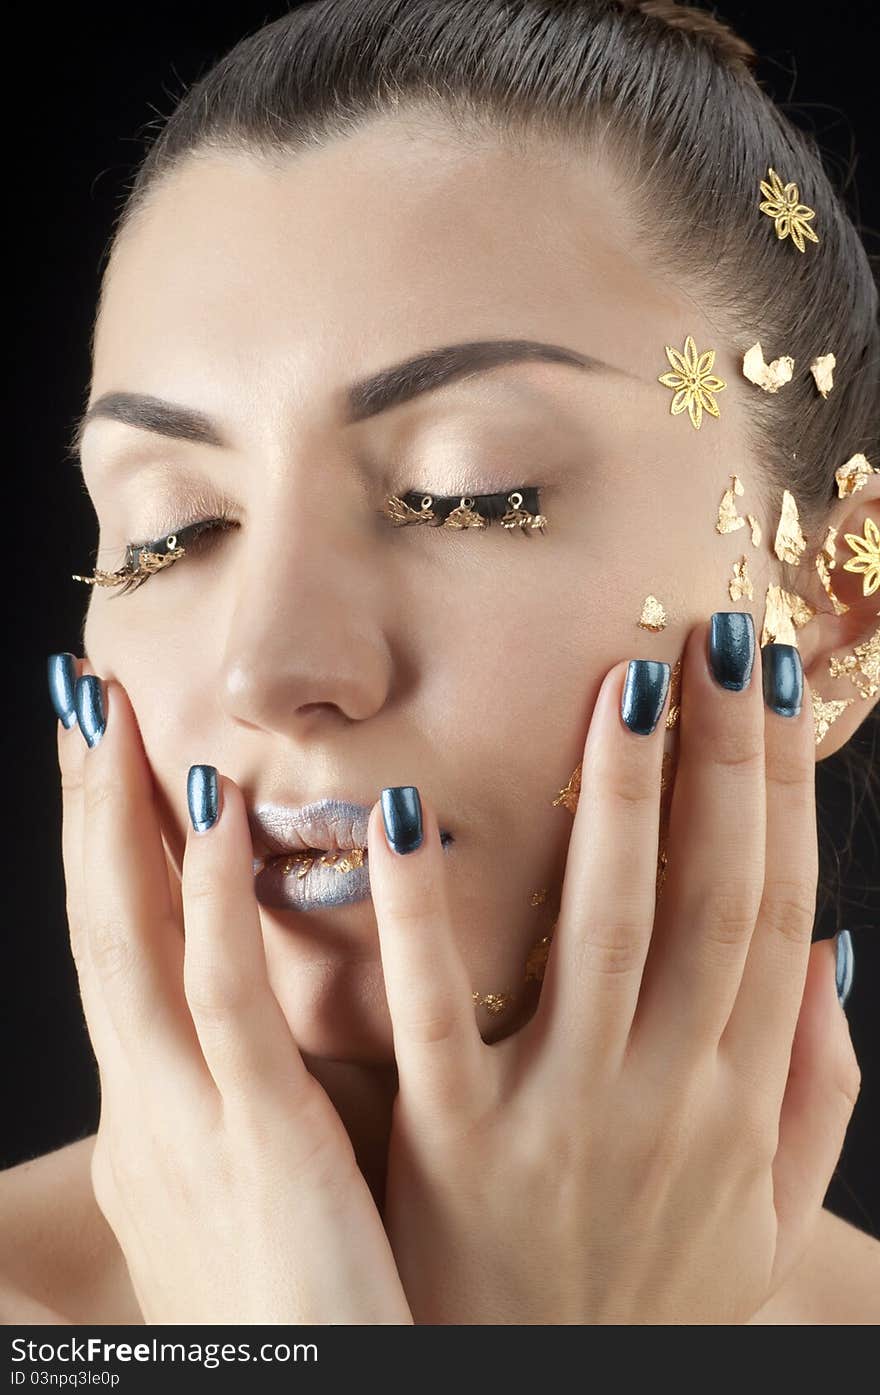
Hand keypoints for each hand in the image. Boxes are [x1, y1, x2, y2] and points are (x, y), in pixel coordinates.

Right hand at [56, 659, 411, 1324]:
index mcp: (161, 1113)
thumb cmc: (308, 1308)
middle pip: (103, 927)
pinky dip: (209, 903)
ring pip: (134, 945)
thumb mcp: (263, 1184)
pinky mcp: (258, 1149)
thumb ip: (264, 1091)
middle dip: (84, 810)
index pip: (122, 951)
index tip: (106, 755)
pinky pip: (225, 1006)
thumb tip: (282, 1019)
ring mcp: (192, 1124)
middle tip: (80, 699)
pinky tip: (215, 814)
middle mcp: (151, 1107)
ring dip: (117, 824)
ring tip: (110, 715)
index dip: (103, 848)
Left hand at [367, 618, 860, 1323]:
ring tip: (615, 685)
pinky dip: (424, 910)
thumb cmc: (645, 1299)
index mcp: (732, 1094)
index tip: (771, 681)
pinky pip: (437, 1012)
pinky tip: (407, 808)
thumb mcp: (763, 1220)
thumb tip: (835, 954)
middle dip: (720, 757)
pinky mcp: (450, 1147)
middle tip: (711, 636)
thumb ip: (811, 1092)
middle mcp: (662, 1091)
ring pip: (601, 931)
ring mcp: (559, 1117)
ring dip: (617, 802)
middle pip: (709, 894)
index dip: (781, 787)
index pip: (775, 906)